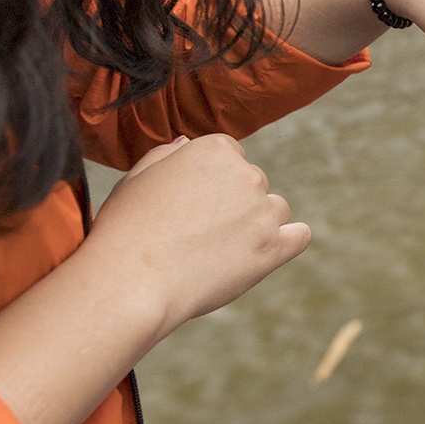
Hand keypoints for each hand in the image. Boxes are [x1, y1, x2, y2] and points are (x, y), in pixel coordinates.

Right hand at [88, 134, 307, 336]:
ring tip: (217, 250)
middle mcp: (246, 174)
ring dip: (256, 224)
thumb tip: (186, 143)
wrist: (130, 281)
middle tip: (196, 233)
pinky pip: (299, 236)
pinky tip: (266, 251)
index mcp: (214, 150)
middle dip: (232, 203)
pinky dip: (286, 242)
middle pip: (252, 183)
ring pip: (274, 210)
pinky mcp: (274, 248)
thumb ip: (167, 155)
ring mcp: (263, 212)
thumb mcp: (136, 178)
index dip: (210, 182)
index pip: (229, 156)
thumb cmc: (124, 230)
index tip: (191, 204)